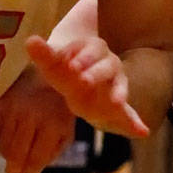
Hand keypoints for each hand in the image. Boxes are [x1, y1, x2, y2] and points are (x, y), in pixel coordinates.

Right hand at [0, 65, 73, 172]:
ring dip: (7, 153)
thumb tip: (33, 169)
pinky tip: (9, 133)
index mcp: (52, 125)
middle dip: (14, 170)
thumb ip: (54, 152)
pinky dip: (1, 136)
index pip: (36, 158)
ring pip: (3, 144)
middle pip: (15, 154)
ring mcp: (13, 110)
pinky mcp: (0, 104)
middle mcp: (31, 117)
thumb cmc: (59, 107)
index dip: (30, 172)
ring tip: (13, 153)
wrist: (48, 73)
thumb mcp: (66, 131)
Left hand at [26, 35, 148, 138]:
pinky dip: (135, 122)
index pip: (90, 48)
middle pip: (107, 65)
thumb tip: (30, 40)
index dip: (81, 56)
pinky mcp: (118, 104)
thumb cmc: (65, 71)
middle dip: (96, 73)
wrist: (77, 85)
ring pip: (120, 85)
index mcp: (93, 49)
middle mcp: (109, 63)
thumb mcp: (53, 64)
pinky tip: (143, 131)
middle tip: (83, 81)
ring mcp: (116, 84)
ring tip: (117, 103)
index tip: (71, 65)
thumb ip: (43, 53)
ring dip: (119, 93)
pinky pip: (129, 113)